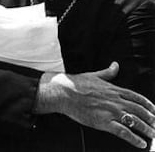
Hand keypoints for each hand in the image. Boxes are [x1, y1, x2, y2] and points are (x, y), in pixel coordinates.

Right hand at [36, 62, 154, 148]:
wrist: (63, 93)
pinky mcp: (104, 122)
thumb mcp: (94, 75)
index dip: (149, 105)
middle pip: (140, 111)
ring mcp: (111, 112)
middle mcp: (115, 101)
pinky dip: (134, 138)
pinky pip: (123, 132)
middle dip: (151, 119)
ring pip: (135, 122)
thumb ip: (107, 72)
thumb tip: (115, 65)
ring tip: (153, 135)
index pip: (137, 98)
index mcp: (114, 90)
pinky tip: (140, 143)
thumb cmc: (75, 84)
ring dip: (147, 129)